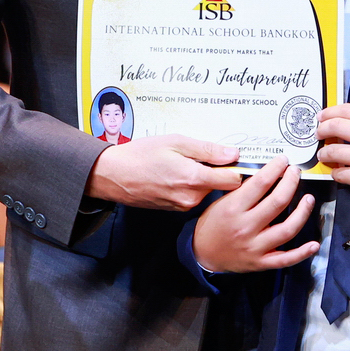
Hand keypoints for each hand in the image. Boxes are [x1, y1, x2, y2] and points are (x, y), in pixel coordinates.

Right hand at [86, 134, 244, 210]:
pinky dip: (191, 185)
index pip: (234, 181)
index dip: (237, 168)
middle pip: (221, 185)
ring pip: (207, 190)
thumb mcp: (175, 142)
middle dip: (217, 170)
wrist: (112, 176)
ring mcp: (183, 205)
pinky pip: (194, 195)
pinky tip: (175, 174)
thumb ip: (207, 150)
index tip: (235, 158)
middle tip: (200, 155)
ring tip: (183, 163)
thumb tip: (233, 154)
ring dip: (202, 177)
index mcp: (194, 179)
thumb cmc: (140, 155)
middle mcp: (191, 198)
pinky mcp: (176, 208)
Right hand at [191, 159, 319, 272]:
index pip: (260, 183)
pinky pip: (285, 259)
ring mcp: (255, 247)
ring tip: (309, 199)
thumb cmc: (213, 224)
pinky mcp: (261, 262)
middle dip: (291, 183)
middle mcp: (246, 227)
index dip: (275, 168)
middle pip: (277, 203)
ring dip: (302, 213)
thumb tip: (267, 175)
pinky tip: (314, 244)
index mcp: (233, 209)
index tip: (283, 161)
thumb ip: (242, 191)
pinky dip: (302, 253)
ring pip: (287, 229)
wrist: (203, 254)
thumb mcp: (221, 203)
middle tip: (296, 172)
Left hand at [316, 103, 349, 207]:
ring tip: (324, 155)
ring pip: (332, 151)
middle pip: (336, 126)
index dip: (329, 112)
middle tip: (318, 134)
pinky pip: (338, 172)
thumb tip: (337, 121)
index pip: (347, 110)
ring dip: (324, 153)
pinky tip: (339, 170)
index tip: (321, 116)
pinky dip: (335, 172)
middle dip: (322, 130)